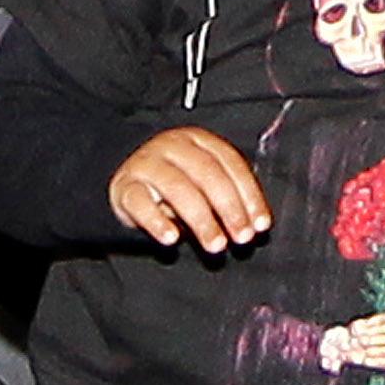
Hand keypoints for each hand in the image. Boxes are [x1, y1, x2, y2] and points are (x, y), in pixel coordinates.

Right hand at [107, 127, 272, 252]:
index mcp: (198, 140)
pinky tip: (172, 238)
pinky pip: (140, 203)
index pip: (230, 163)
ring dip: (201, 219)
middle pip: (206, 174)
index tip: (259, 225)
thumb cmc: (173, 185)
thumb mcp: (202, 183)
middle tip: (241, 237)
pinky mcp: (124, 186)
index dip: (249, 195)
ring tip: (215, 244)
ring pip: (177, 187)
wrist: (127, 182)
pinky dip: (157, 221)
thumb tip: (255, 224)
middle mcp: (172, 146)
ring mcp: (146, 163)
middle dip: (229, 208)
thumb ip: (226, 196)